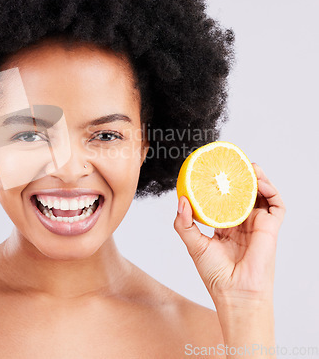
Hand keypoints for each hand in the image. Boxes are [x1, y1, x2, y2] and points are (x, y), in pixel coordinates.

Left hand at [173, 163, 284, 305]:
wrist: (234, 293)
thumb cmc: (215, 274)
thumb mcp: (193, 244)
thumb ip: (183, 223)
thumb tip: (181, 200)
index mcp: (225, 226)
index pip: (224, 199)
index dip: (221, 185)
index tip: (213, 170)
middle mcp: (242, 223)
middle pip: (243, 193)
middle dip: (240, 177)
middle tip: (233, 163)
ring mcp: (257, 225)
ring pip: (261, 195)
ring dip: (257, 179)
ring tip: (249, 166)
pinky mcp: (270, 228)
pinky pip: (276, 205)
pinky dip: (271, 191)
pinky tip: (260, 182)